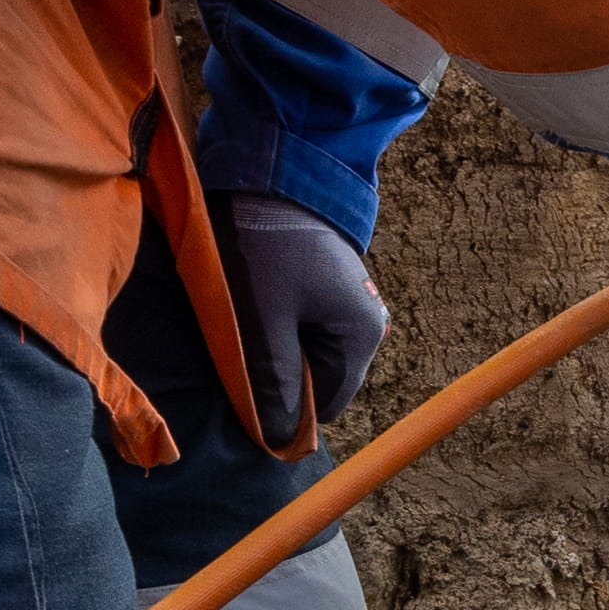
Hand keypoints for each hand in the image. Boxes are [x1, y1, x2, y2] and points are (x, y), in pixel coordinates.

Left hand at [215, 193, 387, 448]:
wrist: (275, 173)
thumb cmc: (268, 246)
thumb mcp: (264, 317)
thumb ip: (274, 380)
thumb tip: (278, 436)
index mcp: (361, 335)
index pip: (327, 404)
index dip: (286, 409)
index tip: (245, 394)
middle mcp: (368, 324)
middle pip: (320, 380)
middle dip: (281, 376)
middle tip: (240, 351)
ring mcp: (353, 305)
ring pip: (310, 355)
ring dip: (277, 350)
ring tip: (247, 324)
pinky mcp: (335, 289)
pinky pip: (308, 329)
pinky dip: (281, 328)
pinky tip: (257, 308)